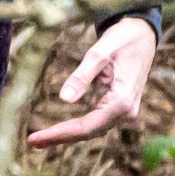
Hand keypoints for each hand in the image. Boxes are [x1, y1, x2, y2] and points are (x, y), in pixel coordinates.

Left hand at [29, 16, 156, 149]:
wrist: (142, 34)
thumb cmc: (122, 40)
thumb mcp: (100, 53)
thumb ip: (82, 76)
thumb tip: (63, 99)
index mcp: (122, 101)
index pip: (87, 126)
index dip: (61, 133)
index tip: (35, 138)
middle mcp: (127, 111)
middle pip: (89, 132)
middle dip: (60, 137)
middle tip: (32, 141)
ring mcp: (126, 111)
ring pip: (93, 130)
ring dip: (68, 135)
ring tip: (40, 140)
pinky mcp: (121, 108)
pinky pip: (97, 123)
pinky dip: (78, 127)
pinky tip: (60, 131)